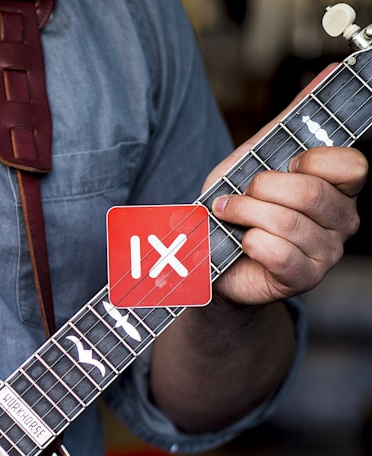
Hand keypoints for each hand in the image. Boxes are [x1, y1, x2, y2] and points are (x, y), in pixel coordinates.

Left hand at [204, 68, 365, 305]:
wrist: (208, 256)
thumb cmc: (237, 207)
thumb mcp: (257, 156)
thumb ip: (292, 119)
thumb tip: (328, 72)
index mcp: (339, 188)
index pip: (352, 165)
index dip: (311, 161)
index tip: (285, 164)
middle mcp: (342, 220)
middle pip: (312, 193)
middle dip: (262, 189)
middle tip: (242, 195)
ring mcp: (327, 252)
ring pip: (289, 223)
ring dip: (245, 215)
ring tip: (229, 216)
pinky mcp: (304, 278)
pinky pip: (280, 253)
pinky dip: (250, 243)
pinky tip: (242, 243)